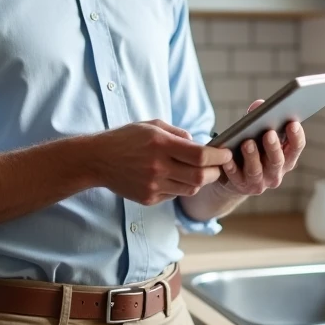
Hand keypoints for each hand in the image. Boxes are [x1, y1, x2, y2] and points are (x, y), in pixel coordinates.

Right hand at [84, 120, 233, 205]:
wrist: (97, 160)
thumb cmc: (127, 138)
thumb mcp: (152, 126)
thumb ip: (179, 134)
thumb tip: (200, 145)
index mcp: (160, 144)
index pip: (200, 155)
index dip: (219, 156)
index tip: (226, 153)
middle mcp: (158, 167)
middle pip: (200, 177)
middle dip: (215, 172)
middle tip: (218, 166)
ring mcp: (153, 185)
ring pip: (190, 189)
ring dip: (199, 181)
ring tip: (197, 171)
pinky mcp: (148, 198)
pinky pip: (174, 195)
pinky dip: (180, 187)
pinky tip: (174, 177)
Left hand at [216, 100, 306, 196]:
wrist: (234, 178)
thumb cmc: (252, 149)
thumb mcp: (258, 134)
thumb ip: (259, 119)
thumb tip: (259, 105)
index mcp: (286, 158)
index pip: (296, 148)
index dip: (296, 136)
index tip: (292, 123)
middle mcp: (275, 173)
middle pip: (277, 160)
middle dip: (273, 147)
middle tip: (269, 133)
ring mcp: (259, 182)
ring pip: (256, 170)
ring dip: (252, 156)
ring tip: (247, 142)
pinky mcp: (240, 186)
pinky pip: (235, 177)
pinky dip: (231, 167)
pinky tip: (227, 158)